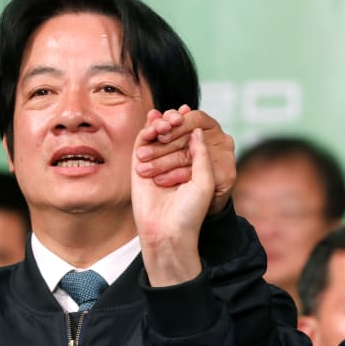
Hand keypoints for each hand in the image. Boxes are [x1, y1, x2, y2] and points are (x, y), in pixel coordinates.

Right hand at [132, 126, 214, 286]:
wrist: (168, 232)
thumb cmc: (190, 211)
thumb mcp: (205, 180)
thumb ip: (201, 154)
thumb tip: (197, 129)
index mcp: (193, 167)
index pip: (190, 140)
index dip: (190, 125)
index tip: (192, 113)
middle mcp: (174, 164)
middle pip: (172, 135)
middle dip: (175, 122)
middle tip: (179, 115)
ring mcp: (157, 165)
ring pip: (157, 137)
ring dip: (162, 124)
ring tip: (168, 118)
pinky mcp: (140, 168)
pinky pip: (142, 145)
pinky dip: (147, 131)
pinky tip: (154, 122)